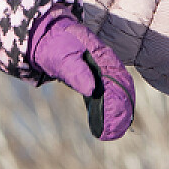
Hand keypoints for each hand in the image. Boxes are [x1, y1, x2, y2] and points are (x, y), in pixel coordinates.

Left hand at [29, 9, 134, 140]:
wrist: (47, 35)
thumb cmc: (56, 46)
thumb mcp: (64, 58)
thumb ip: (77, 72)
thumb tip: (90, 90)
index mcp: (103, 57)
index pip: (118, 83)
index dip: (118, 104)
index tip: (114, 122)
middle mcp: (107, 64)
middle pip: (121, 90)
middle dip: (120, 112)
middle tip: (114, 133)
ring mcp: (102, 71)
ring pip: (116, 93)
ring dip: (116, 112)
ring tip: (112, 133)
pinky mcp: (93, 78)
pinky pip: (105, 94)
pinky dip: (107, 107)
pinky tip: (105, 122)